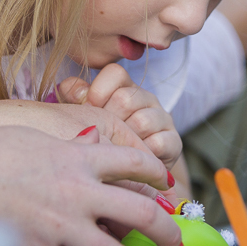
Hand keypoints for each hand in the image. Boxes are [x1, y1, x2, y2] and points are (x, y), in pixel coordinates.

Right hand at [0, 125, 182, 245]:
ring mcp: (63, 224)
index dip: (157, 173)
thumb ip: (69, 149)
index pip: (135, 162)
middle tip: (176, 244)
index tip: (166, 182)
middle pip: (142, 212)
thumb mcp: (37, 138)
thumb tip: (88, 148)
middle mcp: (80, 190)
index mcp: (80, 156)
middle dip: (167, 233)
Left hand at [58, 64, 181, 169]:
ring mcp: (162, 119)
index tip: (89, 108)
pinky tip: (130, 159)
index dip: (98, 90)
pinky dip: (142, 154)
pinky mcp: (174, 142)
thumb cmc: (102, 139)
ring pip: (143, 121)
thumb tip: (73, 90)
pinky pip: (158, 143)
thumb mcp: (85, 115)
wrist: (128, 172)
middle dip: (109, 119)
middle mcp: (146, 99)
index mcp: (124, 87)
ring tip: (114, 148)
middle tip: (101, 134)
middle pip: (127, 98)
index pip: (115, 73)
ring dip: (124, 138)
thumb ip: (75, 97)